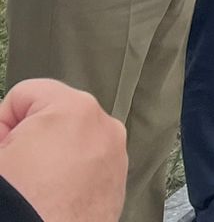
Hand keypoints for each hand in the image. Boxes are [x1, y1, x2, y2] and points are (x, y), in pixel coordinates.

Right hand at [0, 78, 128, 221]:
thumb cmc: (17, 205)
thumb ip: (1, 129)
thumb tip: (5, 133)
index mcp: (73, 110)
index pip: (26, 93)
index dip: (3, 122)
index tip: (2, 148)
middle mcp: (104, 128)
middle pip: (54, 116)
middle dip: (29, 138)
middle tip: (16, 169)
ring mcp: (116, 157)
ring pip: (72, 142)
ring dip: (50, 157)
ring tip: (33, 187)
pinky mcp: (117, 184)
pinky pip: (87, 166)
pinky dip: (69, 176)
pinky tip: (51, 198)